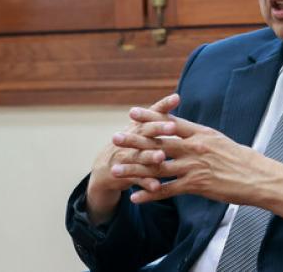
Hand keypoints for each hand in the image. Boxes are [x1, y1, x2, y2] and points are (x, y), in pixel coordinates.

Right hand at [84, 94, 179, 224]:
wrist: (106, 170)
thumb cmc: (132, 145)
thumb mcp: (141, 130)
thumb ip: (157, 116)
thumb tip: (177, 96)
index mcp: (138, 126)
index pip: (152, 112)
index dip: (163, 105)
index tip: (176, 97)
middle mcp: (130, 139)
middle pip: (145, 132)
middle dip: (158, 129)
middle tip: (172, 126)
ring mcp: (125, 157)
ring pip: (139, 156)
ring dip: (150, 156)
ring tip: (161, 157)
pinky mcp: (122, 175)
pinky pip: (136, 179)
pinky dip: (146, 183)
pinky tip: (156, 186)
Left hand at [112, 104, 282, 227]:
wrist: (259, 177)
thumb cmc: (243, 160)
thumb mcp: (221, 141)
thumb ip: (202, 137)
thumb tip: (190, 132)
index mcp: (201, 133)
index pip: (170, 122)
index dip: (150, 116)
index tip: (132, 111)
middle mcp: (195, 146)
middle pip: (158, 141)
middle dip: (135, 140)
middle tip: (115, 138)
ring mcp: (194, 165)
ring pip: (158, 166)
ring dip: (135, 168)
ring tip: (116, 170)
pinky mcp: (196, 184)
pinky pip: (167, 190)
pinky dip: (150, 194)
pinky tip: (135, 197)